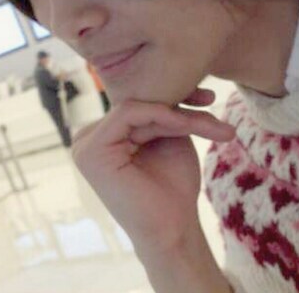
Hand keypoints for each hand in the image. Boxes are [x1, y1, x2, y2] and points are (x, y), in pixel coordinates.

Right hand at [72, 89, 234, 252]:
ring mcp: (84, 145)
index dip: (175, 96)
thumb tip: (173, 70)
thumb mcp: (170, 134)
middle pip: (141, 103)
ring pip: (139, 107)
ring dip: (178, 114)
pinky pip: (128, 114)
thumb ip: (162, 108)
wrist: (175, 227)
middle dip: (181, 104)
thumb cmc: (174, 186)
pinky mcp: (90, 152)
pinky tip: (185, 124)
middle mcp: (88, 137)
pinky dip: (160, 115)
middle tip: (213, 101)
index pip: (140, 101)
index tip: (209, 97)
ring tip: (212, 125)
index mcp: (105, 134)